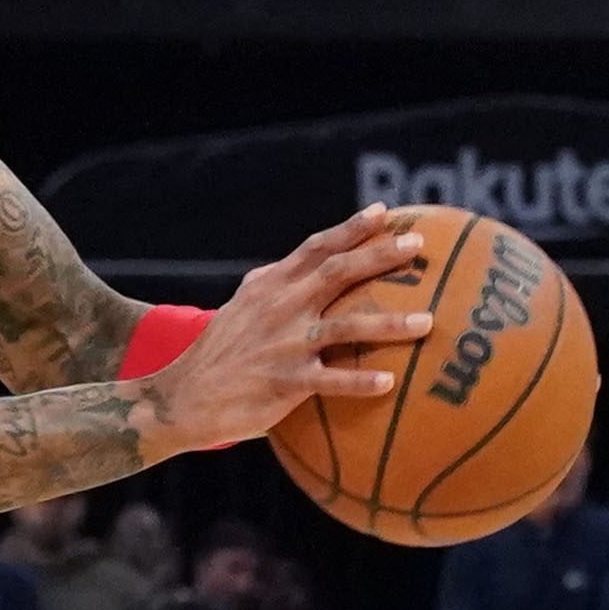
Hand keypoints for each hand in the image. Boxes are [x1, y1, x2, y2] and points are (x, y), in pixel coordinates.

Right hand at [148, 207, 431, 453]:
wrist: (181, 396)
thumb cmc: (219, 354)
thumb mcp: (242, 308)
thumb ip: (275, 286)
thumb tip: (307, 267)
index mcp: (270, 286)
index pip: (316, 248)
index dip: (351, 229)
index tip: (385, 213)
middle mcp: (279, 308)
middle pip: (338, 273)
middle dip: (379, 256)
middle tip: (417, 246)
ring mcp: (283, 345)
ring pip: (345, 326)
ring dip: (389, 322)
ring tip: (428, 322)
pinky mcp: (284, 383)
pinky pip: (331, 382)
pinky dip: (360, 381)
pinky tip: (389, 382)